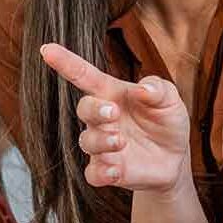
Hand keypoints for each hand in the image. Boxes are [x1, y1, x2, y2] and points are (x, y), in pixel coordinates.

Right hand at [43, 43, 190, 191]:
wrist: (175, 158)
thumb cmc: (166, 121)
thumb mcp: (170, 99)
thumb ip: (158, 88)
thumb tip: (142, 89)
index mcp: (113, 94)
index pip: (84, 75)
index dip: (66, 62)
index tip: (47, 49)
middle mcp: (103, 119)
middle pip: (84, 108)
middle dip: (94, 109)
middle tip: (113, 113)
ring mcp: (103, 145)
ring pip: (87, 141)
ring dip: (102, 140)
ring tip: (121, 141)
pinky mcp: (108, 170)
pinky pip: (93, 173)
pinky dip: (102, 172)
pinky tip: (115, 169)